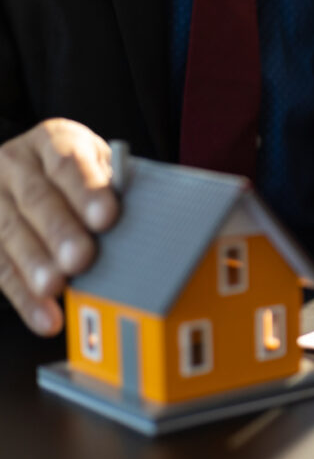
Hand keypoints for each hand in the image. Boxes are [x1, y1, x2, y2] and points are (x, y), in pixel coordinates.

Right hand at [0, 119, 118, 335]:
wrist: (33, 172)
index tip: (107, 217)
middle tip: (81, 258)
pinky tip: (45, 317)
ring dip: (34, 265)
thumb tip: (154, 217)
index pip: (69, 163)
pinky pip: (0, 267)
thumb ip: (116, 186)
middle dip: (59, 230)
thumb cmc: (82, 176)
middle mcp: (16, 165)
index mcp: (53, 141)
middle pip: (37, 199)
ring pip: (10, 232)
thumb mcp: (99, 167)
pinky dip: (23, 298)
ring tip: (55, 288)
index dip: (88, 190)